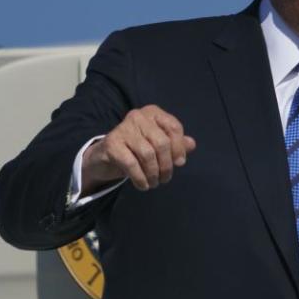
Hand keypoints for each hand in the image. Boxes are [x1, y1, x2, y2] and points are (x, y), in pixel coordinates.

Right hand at [81, 104, 195, 193]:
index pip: (174, 127)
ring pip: (148, 154)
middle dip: (166, 165)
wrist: (106, 155)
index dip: (179, 148)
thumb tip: (191, 144)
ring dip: (154, 174)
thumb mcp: (158, 145)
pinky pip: (131, 164)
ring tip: (154, 183)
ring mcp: (123, 128)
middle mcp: (138, 116)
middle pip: (162, 143)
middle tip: (165, 178)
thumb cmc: (137, 148)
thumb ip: (176, 143)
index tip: (179, 163)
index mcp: (153, 113)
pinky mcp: (111, 143)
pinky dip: (140, 178)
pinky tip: (143, 185)